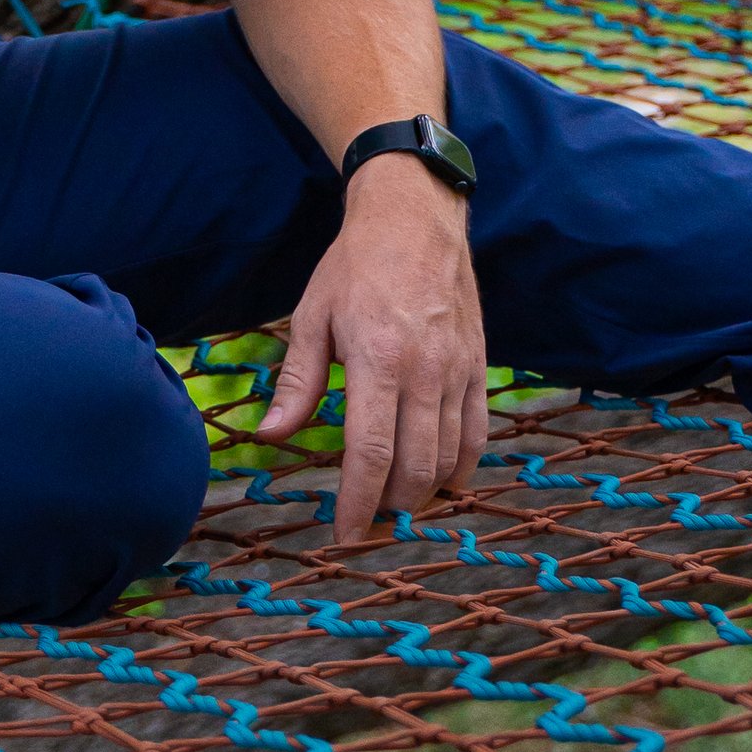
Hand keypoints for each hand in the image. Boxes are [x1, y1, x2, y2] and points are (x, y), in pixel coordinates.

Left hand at [255, 158, 488, 545]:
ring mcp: (459, 370)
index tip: (345, 534)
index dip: (358, 503)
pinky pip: (477, 432)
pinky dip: (461, 466)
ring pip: (448, 456)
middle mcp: (425, 371)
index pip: (371, 453)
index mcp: (378, 359)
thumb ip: (298, 383)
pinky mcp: (480, 366)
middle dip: (389, 507)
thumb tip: (271, 435)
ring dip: (423, 493)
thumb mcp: (312, 316)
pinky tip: (441, 482)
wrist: (416, 217)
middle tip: (367, 525)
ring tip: (395, 508)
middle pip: (415, 466)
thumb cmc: (355, 266)